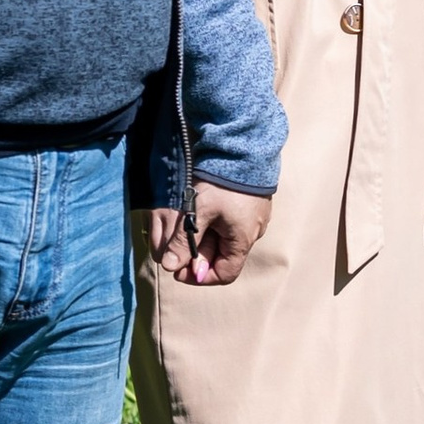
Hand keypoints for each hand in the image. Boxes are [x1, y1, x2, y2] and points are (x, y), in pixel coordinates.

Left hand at [148, 190, 272, 284]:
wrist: (244, 147)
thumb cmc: (222, 183)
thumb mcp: (198, 213)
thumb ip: (184, 242)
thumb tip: (169, 266)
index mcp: (243, 239)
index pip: (225, 274)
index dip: (200, 276)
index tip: (180, 268)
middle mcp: (253, 232)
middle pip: (224, 256)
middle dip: (199, 253)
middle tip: (180, 241)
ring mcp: (254, 217)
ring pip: (227, 238)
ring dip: (207, 237)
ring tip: (191, 221)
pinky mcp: (252, 204)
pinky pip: (233, 223)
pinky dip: (216, 223)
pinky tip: (204, 209)